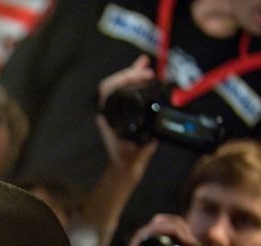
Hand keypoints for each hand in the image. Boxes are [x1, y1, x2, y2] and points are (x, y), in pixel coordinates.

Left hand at [97, 55, 158, 177]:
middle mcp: (109, 111)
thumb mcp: (139, 150)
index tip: (141, 76)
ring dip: (133, 74)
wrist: (125, 167)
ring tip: (145, 64)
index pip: (108, 89)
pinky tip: (146, 72)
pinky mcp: (124, 112)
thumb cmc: (129, 160)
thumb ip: (145, 143)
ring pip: (121, 86)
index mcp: (108, 116)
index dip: (123, 79)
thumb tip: (152, 133)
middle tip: (148, 71)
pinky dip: (136, 81)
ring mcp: (116, 111)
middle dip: (131, 73)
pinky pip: (128, 93)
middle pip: (115, 83)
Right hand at [100, 214, 197, 245]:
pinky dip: (160, 233)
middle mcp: (145, 245)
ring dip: (174, 228)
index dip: (184, 229)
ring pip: (155, 224)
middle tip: (192, 242)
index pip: (169, 227)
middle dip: (181, 226)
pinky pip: (143, 235)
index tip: (196, 245)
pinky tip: (174, 242)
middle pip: (163, 221)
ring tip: (187, 241)